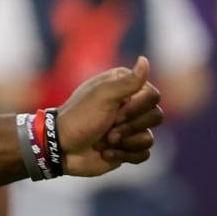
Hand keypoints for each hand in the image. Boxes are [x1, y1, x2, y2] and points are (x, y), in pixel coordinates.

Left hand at [56, 56, 163, 177]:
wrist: (60, 148)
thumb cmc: (79, 118)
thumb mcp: (102, 96)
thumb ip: (127, 81)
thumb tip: (144, 59)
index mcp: (124, 88)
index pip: (153, 96)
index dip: (136, 108)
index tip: (115, 112)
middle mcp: (129, 105)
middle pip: (155, 117)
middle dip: (129, 127)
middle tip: (107, 130)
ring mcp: (129, 128)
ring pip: (149, 137)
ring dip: (124, 143)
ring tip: (103, 142)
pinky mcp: (127, 148)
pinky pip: (144, 154)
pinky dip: (124, 156)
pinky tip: (105, 153)